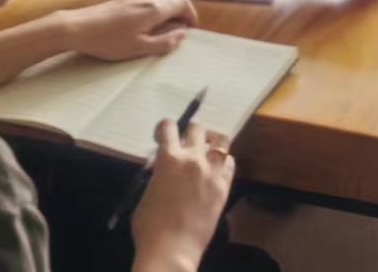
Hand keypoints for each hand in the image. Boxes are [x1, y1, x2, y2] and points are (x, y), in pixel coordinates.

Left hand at [63, 0, 196, 60]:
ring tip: (167, 27)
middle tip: (182, 28)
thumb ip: (164, 42)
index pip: (184, 3)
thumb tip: (182, 34)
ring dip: (172, 7)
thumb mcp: (138, 48)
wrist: (78, 27)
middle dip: (185, 9)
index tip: (190, 31)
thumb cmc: (109, 41)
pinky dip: (160, 6)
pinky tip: (150, 22)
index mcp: (156, 8)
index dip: (192, 16)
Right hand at [130, 120, 233, 271]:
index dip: (164, 128)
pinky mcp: (224, 186)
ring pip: (221, 140)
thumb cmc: (150, 227)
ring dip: (212, 142)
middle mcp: (192, 158)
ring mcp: (212, 171)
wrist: (172, 250)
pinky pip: (230, 162)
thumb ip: (157, 176)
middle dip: (189, 133)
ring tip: (207, 150)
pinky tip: (217, 170)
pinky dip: (224, 162)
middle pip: (197, 128)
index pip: (168, 126)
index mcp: (168, 158)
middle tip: (186, 144)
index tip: (163, 136)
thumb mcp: (146, 194)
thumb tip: (162, 171)